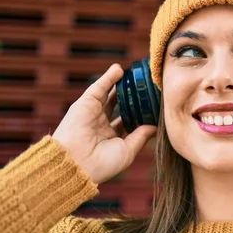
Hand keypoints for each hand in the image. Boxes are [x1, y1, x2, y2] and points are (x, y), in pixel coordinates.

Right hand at [52, 64, 156, 183]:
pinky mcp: (85, 104)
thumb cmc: (102, 163)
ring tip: (133, 75)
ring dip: (120, 84)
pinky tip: (119, 69)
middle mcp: (101, 125)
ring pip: (109, 95)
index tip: (152, 106)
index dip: (138, 114)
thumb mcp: (128, 151)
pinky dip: (108, 78)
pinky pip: (99, 87)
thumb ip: (141, 137)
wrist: (76, 162)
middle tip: (144, 88)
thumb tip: (155, 127)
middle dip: (131, 97)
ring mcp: (93, 113)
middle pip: (119, 106)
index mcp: (111, 138)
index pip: (127, 122)